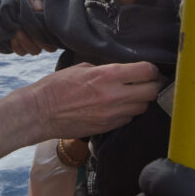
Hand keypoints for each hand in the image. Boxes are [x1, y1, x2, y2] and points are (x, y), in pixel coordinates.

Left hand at [1, 0, 56, 55]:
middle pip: (48, 47)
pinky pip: (22, 52)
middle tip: (23, 26)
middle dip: (37, 39)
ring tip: (16, 29)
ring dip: (25, 41)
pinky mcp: (20, 46)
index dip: (51, 34)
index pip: (57, 36)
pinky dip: (17, 45)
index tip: (38, 24)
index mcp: (48, 22)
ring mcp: (32, 42)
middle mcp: (43, 34)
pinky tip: (12, 35)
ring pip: (34, 51)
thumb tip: (39, 8)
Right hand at [28, 62, 160, 140]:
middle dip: (153, 85)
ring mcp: (112, 114)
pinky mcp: (108, 127)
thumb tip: (122, 70)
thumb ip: (105, 69)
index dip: (152, 70)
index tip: (150, 70)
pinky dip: (129, 112)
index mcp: (108, 75)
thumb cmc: (56, 87)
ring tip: (133, 95)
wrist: (41, 113)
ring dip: (141, 100)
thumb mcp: (81, 68)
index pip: (146, 71)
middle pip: (151, 91)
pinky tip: (120, 107)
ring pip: (143, 107)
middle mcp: (114, 95)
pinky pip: (129, 119)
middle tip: (148, 82)